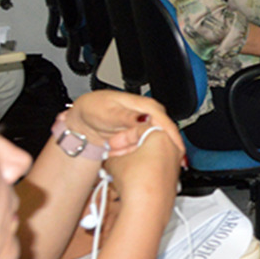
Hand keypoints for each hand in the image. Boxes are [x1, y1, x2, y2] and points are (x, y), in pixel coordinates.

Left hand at [63, 92, 183, 162]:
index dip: (172, 138)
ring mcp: (146, 126)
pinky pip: (143, 147)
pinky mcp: (140, 136)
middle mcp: (150, 115)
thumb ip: (127, 117)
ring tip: (115, 150)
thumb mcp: (108, 112)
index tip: (175, 152)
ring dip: (137, 151)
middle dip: (151, 147)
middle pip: (162, 135)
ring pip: (152, 143)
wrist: (84, 118)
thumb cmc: (95, 109)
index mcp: (146, 105)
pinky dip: (132, 152)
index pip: (166, 122)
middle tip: (125, 151)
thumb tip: (145, 119)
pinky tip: (118, 151)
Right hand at [102, 125, 181, 202]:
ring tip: (117, 167)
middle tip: (114, 153)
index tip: (111, 144)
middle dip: (128, 148)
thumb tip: (110, 159)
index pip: (140, 129)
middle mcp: (173, 150)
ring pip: (152, 156)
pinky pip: (155, 169)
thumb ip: (112, 156)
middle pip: (148, 142)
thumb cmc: (137, 183)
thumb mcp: (115, 163)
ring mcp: (174, 166)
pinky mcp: (171, 181)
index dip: (121, 137)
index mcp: (162, 138)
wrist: (147, 208)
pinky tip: (128, 177)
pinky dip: (142, 170)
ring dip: (134, 159)